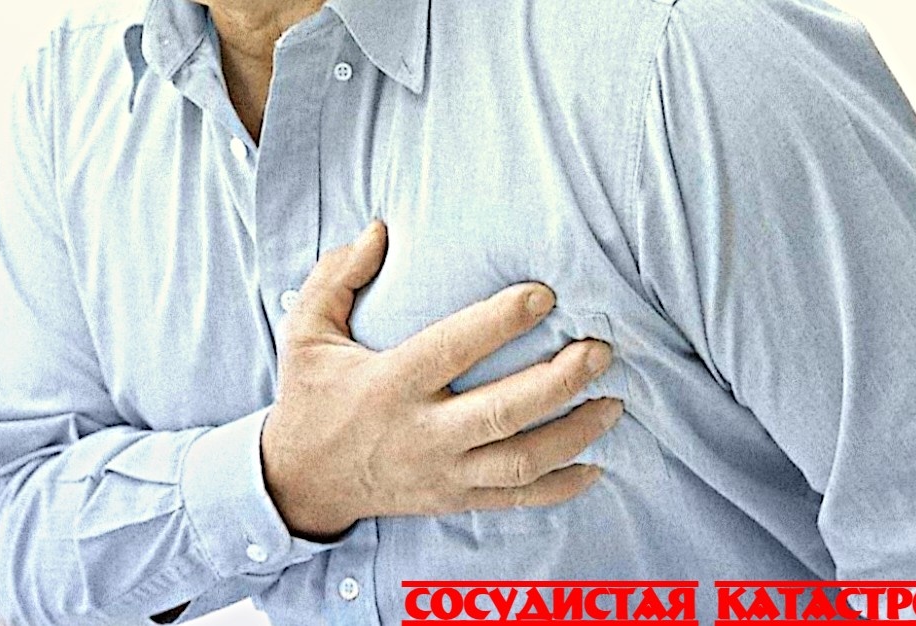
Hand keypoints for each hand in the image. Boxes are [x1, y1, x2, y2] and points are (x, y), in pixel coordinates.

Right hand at [262, 221, 620, 538]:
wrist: (301, 482)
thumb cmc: (310, 398)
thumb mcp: (305, 332)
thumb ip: (338, 277)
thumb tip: (379, 229)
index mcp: (390, 384)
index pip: (453, 349)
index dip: (501, 321)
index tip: (546, 294)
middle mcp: (421, 433)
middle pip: (504, 411)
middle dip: (561, 381)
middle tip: (601, 350)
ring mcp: (442, 473)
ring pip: (520, 461)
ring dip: (574, 433)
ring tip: (614, 402)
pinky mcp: (453, 499)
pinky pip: (516, 500)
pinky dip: (561, 486)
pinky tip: (596, 464)